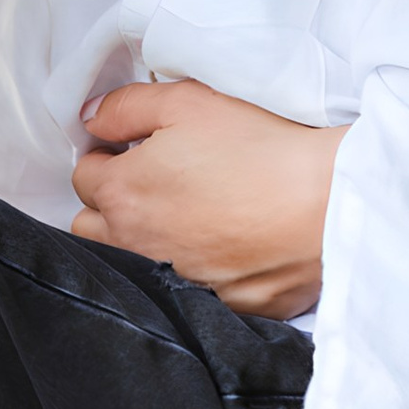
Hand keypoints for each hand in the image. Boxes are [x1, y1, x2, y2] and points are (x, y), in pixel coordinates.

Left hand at [70, 80, 342, 315]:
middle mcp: (135, 246)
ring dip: (140, 241)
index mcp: (122, 193)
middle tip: (153, 183)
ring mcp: (172, 282)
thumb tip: (90, 119)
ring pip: (129, 263)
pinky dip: (189, 271)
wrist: (325, 203)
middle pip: (90, 227)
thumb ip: (125, 107)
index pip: (83, 175)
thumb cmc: (258, 147)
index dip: (108, 156)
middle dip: (109, 204)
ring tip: (183, 218)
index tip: (135, 150)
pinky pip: (182, 290)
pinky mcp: (212, 306)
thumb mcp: (187, 102)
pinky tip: (220, 247)